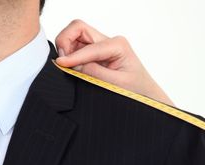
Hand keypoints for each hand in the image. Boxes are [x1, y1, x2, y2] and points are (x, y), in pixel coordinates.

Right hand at [55, 19, 173, 105]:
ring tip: (66, 65)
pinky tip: (70, 67)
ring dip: (65, 47)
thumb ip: (95, 73)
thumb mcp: (117, 84)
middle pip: (78, 28)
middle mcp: (107, 42)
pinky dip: (68, 54)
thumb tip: (74, 66)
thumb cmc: (135, 90)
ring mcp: (99, 46)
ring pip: (74, 36)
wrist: (144, 95)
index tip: (60, 64)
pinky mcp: (93, 54)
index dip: (72, 56)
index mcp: (117, 45)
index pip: (88, 46)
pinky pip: (75, 47)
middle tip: (61, 61)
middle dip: (65, 41)